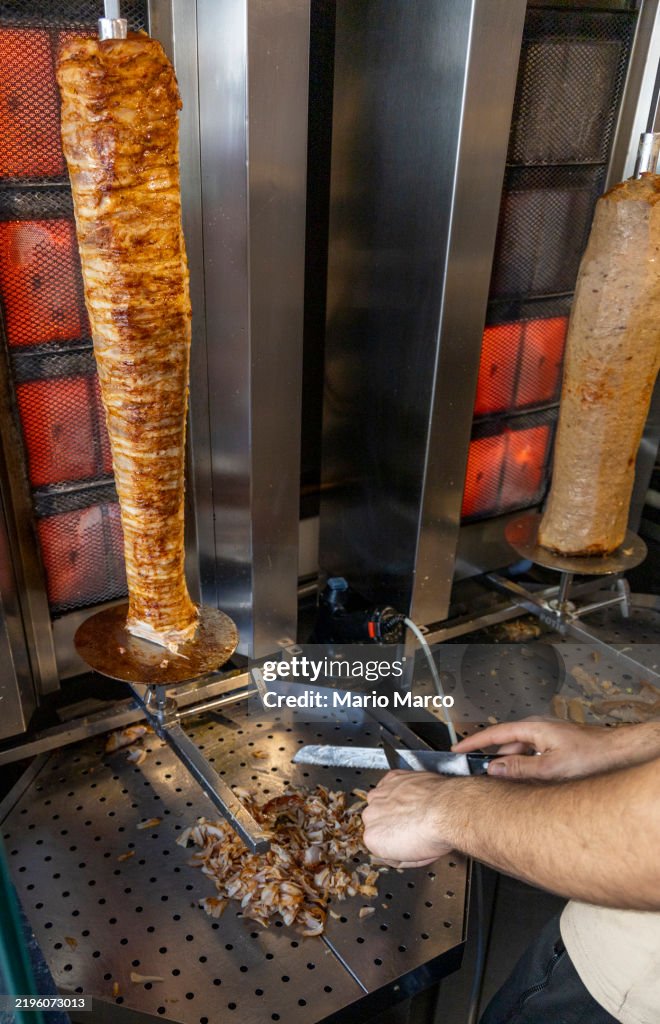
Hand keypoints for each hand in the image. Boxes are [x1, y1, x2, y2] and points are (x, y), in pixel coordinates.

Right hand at [361, 771, 454, 866]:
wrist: (448, 812)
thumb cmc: (435, 836)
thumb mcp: (414, 859)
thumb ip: (397, 855)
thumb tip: (397, 851)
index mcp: (373, 838)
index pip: (377, 843)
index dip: (392, 843)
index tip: (403, 842)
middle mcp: (371, 814)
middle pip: (376, 821)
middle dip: (390, 823)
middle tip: (410, 826)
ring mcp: (380, 794)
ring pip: (380, 801)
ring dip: (392, 805)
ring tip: (413, 810)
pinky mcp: (391, 778)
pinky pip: (389, 784)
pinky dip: (399, 789)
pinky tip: (413, 796)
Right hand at [453, 718, 652, 780]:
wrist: (618, 753)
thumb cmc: (592, 756)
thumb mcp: (551, 767)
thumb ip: (520, 768)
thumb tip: (494, 769)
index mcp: (531, 728)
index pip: (493, 734)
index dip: (472, 742)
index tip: (456, 750)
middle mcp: (536, 729)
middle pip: (504, 746)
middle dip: (491, 761)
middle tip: (478, 777)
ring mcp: (545, 737)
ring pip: (518, 753)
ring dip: (510, 767)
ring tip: (504, 785)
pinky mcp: (552, 746)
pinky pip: (529, 757)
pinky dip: (522, 768)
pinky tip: (526, 784)